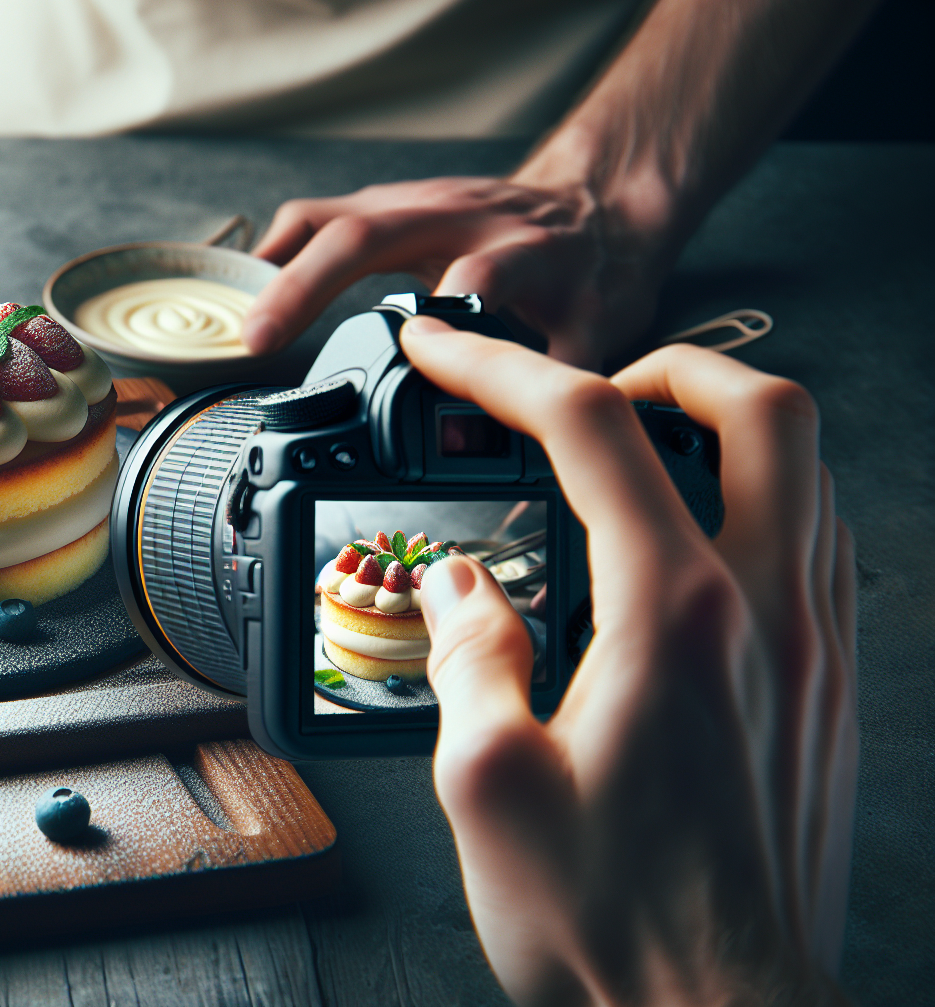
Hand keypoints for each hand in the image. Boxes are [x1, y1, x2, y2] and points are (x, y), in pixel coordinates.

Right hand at [245, 175, 668, 367]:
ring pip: (330, 218)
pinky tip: (249, 294)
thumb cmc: (591, 273)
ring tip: (242, 327)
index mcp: (520, 253)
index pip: (473, 280)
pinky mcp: (385, 203)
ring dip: (277, 270)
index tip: (403, 362)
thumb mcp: (602, 334)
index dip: (439, 324)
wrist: (596, 201)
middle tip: (261, 340)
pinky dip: (277, 252)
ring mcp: (414, 204)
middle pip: (368, 235)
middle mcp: (459, 217)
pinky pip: (317, 217)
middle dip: (306, 284)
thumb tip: (545, 467)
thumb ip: (565, 389)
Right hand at [401, 317, 856, 1004]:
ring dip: (719, 432)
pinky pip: (819, 546)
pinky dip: (758, 503)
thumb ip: (470, 657)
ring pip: (808, 472)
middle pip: (762, 411)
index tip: (445, 353)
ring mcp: (817, 651)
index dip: (502, 371)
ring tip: (632, 458)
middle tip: (583, 392)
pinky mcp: (831, 694)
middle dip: (663, 368)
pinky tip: (691, 550)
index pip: (592, 434)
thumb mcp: (489, 786)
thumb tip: (458, 587)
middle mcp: (768, 614)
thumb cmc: (615, 923)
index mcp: (676, 618)